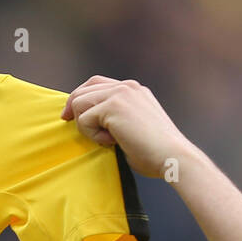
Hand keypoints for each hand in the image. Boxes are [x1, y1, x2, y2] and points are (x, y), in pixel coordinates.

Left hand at [61, 76, 194, 177]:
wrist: (172, 156)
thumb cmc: (154, 152)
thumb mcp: (133, 128)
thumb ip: (114, 118)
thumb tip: (88, 121)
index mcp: (133, 90)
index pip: (96, 84)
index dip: (79, 98)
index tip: (69, 115)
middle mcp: (126, 86)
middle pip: (84, 89)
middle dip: (74, 109)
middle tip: (71, 124)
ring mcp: (120, 93)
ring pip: (79, 103)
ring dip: (86, 126)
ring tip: (107, 139)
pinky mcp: (113, 106)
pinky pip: (84, 120)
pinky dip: (93, 135)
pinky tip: (112, 142)